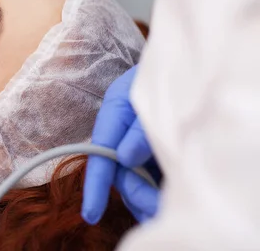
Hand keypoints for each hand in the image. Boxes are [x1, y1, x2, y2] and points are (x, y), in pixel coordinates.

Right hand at [81, 66, 160, 223]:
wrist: (185, 63)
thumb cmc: (166, 73)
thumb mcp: (149, 97)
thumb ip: (139, 130)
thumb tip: (124, 159)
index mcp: (113, 113)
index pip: (99, 153)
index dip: (95, 184)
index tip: (91, 213)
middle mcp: (122, 131)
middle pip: (119, 171)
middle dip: (134, 193)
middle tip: (155, 209)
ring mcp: (138, 142)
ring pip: (134, 178)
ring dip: (146, 196)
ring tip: (164, 209)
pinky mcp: (154, 150)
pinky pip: (151, 175)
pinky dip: (159, 190)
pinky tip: (171, 196)